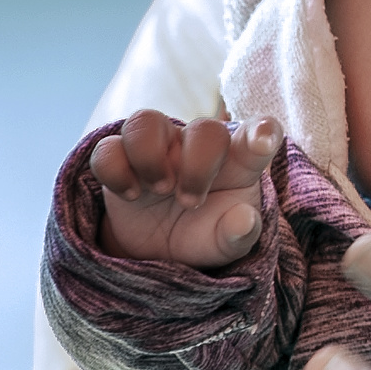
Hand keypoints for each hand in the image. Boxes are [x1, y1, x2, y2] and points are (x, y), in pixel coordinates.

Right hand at [87, 109, 279, 266]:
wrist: (158, 248)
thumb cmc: (203, 233)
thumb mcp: (226, 243)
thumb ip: (239, 234)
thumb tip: (245, 220)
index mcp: (236, 163)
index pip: (257, 135)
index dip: (262, 132)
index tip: (263, 141)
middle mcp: (196, 146)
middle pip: (203, 128)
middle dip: (198, 165)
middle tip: (190, 203)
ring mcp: (156, 148)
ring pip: (146, 121)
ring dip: (150, 156)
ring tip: (157, 191)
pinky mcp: (119, 159)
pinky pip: (107, 148)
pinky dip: (115, 170)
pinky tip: (131, 194)